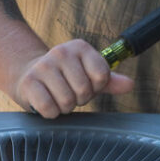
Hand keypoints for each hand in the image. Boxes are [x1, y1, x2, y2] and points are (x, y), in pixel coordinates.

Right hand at [14, 39, 133, 117]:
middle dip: (79, 99)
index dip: (97, 87)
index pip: (101, 75)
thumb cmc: (66, 77)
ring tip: (58, 97)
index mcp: (80, 48)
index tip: (87, 84)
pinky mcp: (29, 82)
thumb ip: (110, 81)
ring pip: (67, 101)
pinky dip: (51, 113)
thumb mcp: (89, 75)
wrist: (29, 74)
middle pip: (84, 90)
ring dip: (65, 107)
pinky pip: (49, 108)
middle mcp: (61, 52)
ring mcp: (43, 66)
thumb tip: (130, 85)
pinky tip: (47, 103)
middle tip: (70, 93)